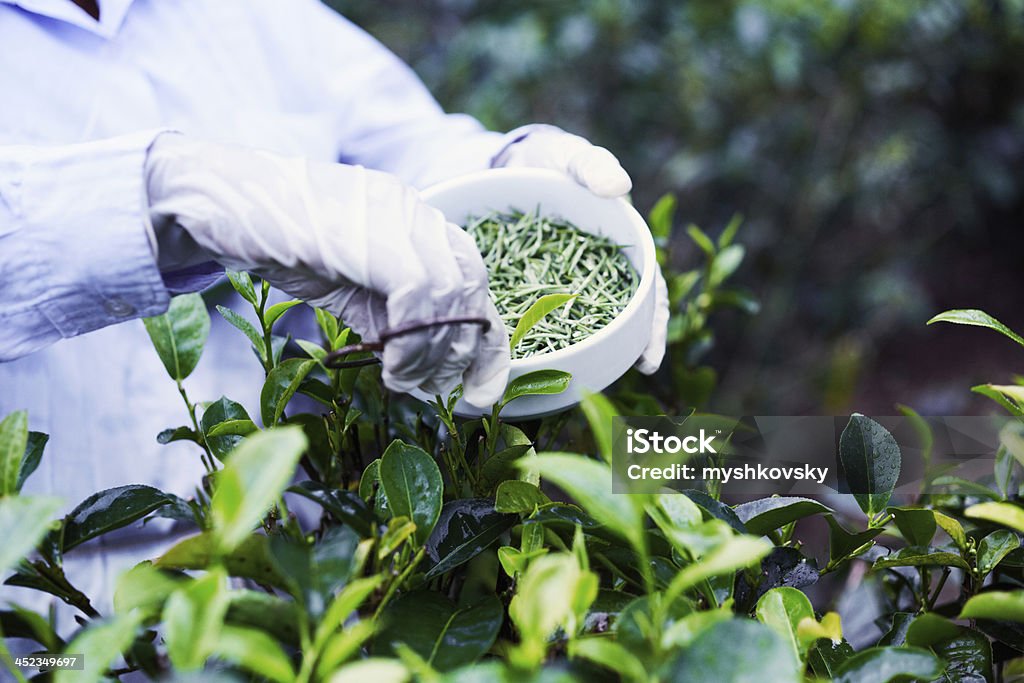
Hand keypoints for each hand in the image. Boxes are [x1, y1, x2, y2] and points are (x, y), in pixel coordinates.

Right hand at [145, 133, 509, 405]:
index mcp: (416, 222)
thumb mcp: (347, 285)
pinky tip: (390, 366)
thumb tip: (423, 365)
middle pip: (472, 288)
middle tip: (432, 389)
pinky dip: (413, 341)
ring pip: (451, 294)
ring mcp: (395, 215)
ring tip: (404, 382)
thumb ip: (388, 315)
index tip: (482, 390)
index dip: (488, 342)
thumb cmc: (277, 241)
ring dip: (434, 354)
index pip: (475, 280)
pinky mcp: (370, 230)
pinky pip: (419, 293)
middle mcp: (416, 212)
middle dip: (461, 353)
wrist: (217, 201)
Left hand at [494, 125, 668, 373]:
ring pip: (585, 323)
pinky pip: (544, 317)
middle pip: (622, 315)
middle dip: (628, 347)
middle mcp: (599, 271)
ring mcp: (567, 282)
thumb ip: (592, 166)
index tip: (650, 356)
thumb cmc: (549, 160)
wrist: (507, 165)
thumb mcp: (570, 157)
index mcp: (620, 245)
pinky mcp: (534, 286)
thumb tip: (620, 185)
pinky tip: (536, 365)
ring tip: (581, 383)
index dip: (652, 324)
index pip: (647, 290)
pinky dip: (545, 341)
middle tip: (627, 377)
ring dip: (588, 352)